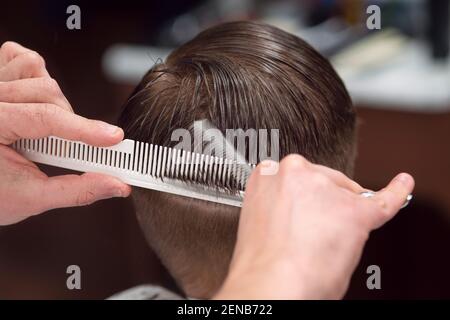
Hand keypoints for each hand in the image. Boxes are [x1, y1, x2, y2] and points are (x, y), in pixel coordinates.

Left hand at [0, 42, 130, 224]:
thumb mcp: (31, 198)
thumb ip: (77, 191)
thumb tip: (114, 184)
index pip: (46, 118)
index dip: (85, 129)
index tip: (112, 138)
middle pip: (46, 91)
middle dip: (69, 120)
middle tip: (74, 145)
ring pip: (34, 68)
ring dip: (53, 95)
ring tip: (50, 122)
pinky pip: (17, 57)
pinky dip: (36, 74)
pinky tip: (36, 101)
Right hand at [215, 155, 413, 298]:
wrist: (273, 282)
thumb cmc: (263, 262)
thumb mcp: (262, 221)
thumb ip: (283, 208)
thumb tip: (302, 218)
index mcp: (268, 175)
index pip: (295, 176)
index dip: (303, 196)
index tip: (305, 206)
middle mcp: (296, 173)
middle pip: (322, 182)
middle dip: (323, 204)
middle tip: (317, 232)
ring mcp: (326, 189)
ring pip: (345, 195)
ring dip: (342, 215)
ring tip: (328, 245)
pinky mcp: (354, 210)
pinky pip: (383, 199)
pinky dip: (396, 192)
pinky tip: (401, 186)